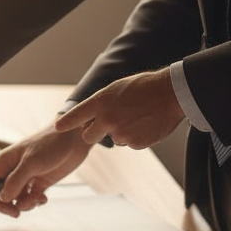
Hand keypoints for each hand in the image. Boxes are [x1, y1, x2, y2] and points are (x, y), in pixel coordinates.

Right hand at [0, 123, 90, 220]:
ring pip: (15, 200)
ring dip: (24, 205)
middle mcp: (10, 171)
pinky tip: (43, 198)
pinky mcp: (38, 182)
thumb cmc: (50, 144)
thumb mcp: (31, 162)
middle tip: (17, 213)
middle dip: (5, 207)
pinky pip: (30, 199)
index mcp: (2, 163)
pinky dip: (35, 202)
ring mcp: (24, 178)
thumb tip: (3, 198)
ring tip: (36, 200)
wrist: (73, 139)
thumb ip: (16, 181)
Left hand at [55, 68, 184, 148]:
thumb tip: (92, 118)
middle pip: (88, 137)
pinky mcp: (135, 143)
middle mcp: (107, 119)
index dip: (66, 122)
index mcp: (100, 102)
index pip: (76, 115)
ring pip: (113, 139)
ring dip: (121, 132)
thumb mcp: (117, 88)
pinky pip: (130, 143)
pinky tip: (146, 124)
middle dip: (93, 134)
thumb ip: (102, 104)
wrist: (172, 94)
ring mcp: (120, 133)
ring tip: (137, 116)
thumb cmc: (145, 87)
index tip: (58, 127)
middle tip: (106, 125)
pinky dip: (136, 137)